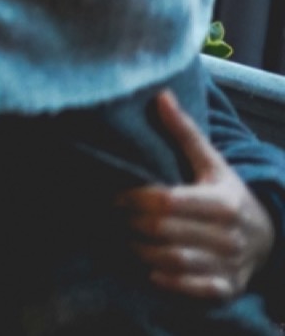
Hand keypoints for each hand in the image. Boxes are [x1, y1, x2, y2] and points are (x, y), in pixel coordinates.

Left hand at [118, 90, 276, 298]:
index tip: (116, 197)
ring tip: (125, 238)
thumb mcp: (211, 164)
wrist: (268, 235)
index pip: (166, 201)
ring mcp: (229, 264)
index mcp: (223, 202)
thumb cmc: (227, 194)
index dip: (134, 199)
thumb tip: (160, 95)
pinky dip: (165, 278)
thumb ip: (184, 133)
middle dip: (131, 224)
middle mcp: (228, 236)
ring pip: (170, 259)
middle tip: (114, 218)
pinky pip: (189, 288)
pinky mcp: (226, 288)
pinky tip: (148, 266)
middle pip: (162, 231)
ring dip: (140, 250)